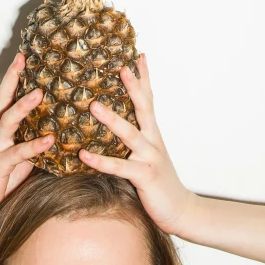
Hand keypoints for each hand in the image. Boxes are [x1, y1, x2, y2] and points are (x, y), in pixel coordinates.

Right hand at [0, 52, 54, 222]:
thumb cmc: (3, 175)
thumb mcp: (21, 152)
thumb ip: (34, 136)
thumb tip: (61, 125)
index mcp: (3, 126)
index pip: (7, 94)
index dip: (14, 74)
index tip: (23, 55)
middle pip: (4, 98)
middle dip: (13, 77)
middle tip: (23, 59)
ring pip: (9, 120)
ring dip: (24, 105)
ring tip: (39, 93)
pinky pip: (18, 152)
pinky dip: (34, 145)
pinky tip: (50, 139)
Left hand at [79, 52, 196, 237]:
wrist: (181, 209)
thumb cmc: (159, 180)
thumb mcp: (149, 153)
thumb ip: (135, 137)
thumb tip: (115, 122)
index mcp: (152, 132)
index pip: (148, 99)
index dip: (144, 77)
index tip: (139, 55)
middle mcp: (152, 139)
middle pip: (143, 107)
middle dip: (133, 86)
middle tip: (122, 67)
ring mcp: (149, 157)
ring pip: (129, 134)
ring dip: (111, 119)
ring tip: (93, 105)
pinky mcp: (144, 176)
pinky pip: (119, 167)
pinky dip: (101, 161)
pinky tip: (84, 155)